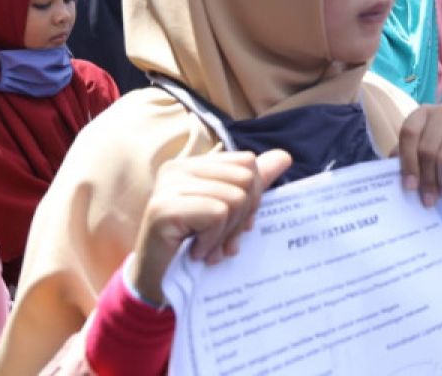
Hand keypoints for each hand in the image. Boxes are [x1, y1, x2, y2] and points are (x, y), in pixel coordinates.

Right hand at [128, 149, 291, 305]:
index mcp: (194, 165)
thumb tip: (284, 157)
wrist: (157, 284)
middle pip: (246, 179)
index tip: (237, 225)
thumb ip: (252, 184)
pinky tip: (196, 252)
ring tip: (208, 249)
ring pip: (234, 198)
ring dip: (226, 234)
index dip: (253, 197)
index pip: (247, 163)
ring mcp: (168, 186)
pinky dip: (213, 240)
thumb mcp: (228, 214)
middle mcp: (178, 168)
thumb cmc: (192, 247)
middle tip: (223, 242)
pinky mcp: (163, 208)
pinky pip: (217, 214)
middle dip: (242, 217)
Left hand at [393, 104, 441, 207]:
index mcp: (423, 113)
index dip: (407, 161)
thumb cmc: (440, 153)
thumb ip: (402, 159)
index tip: (410, 186)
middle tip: (428, 198)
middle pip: (428, 148)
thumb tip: (389, 175)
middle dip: (427, 179)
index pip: (410, 133)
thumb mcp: (418, 153)